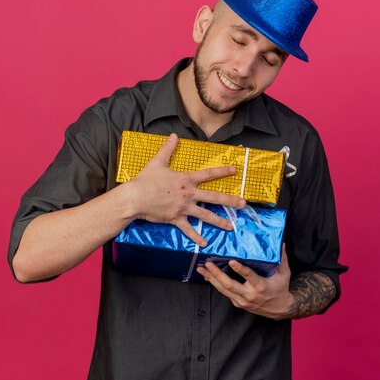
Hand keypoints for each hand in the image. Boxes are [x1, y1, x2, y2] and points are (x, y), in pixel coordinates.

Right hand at [127, 133, 245, 245]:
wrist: (135, 197)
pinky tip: (205, 243)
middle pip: (214, 197)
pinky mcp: (176, 219)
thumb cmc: (145, 180)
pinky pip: (188, 230)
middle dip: (230, 200)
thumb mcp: (157, 162)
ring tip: (231, 226)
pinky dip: (196, 237)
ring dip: (219, 221)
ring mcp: (183, 208)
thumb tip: (173, 136)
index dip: (222, 171)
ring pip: (205, 216)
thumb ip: (168, 149)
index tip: (234, 171)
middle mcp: (188, 194)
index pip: (208, 174)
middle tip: (243, 204)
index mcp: (185, 179)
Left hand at [196, 244, 293, 319]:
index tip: (231, 261)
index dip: (239, 269)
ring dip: (211, 279)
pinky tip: (208, 276)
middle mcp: (249, 294)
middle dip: (217, 274)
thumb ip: (282, 258)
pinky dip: (215, 284)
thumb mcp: (284, 273)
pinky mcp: (238, 303)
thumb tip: (280, 243)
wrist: (279, 309)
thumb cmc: (281, 288)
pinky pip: (225, 293)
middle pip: (229, 284)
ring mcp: (242, 300)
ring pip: (223, 290)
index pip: (248, 276)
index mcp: (260, 286)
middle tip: (208, 264)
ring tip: (202, 269)